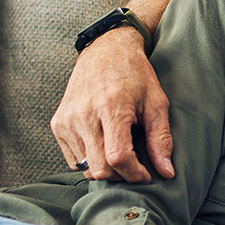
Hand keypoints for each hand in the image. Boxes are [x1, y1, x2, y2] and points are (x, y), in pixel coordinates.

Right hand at [50, 0, 187, 182]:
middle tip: (134, 165)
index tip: (145, 175)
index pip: (117, 157)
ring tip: (118, 151)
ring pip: (85, 168)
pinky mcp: (57, 123)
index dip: (133, 174)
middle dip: (121, 175)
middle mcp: (84, 114)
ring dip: (105, 168)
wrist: (105, 50)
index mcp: (111, 107)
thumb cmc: (135, 75)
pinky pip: (73, 159)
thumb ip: (161, 139)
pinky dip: (89, 161)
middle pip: (99, 169)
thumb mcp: (156, 103)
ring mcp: (67, 120)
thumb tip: (166, 172)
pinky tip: (101, 144)